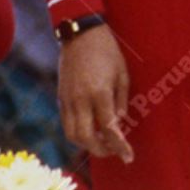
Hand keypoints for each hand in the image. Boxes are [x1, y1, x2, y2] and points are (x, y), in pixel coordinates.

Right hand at [58, 23, 132, 161]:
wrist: (80, 33)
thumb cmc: (107, 50)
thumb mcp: (122, 72)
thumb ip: (121, 100)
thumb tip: (119, 121)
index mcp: (100, 92)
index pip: (109, 128)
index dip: (119, 145)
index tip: (128, 156)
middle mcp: (81, 99)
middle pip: (87, 138)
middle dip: (101, 150)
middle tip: (114, 150)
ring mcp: (68, 99)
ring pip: (72, 135)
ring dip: (87, 144)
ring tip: (102, 142)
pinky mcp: (60, 97)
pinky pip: (66, 123)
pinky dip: (77, 133)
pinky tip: (90, 130)